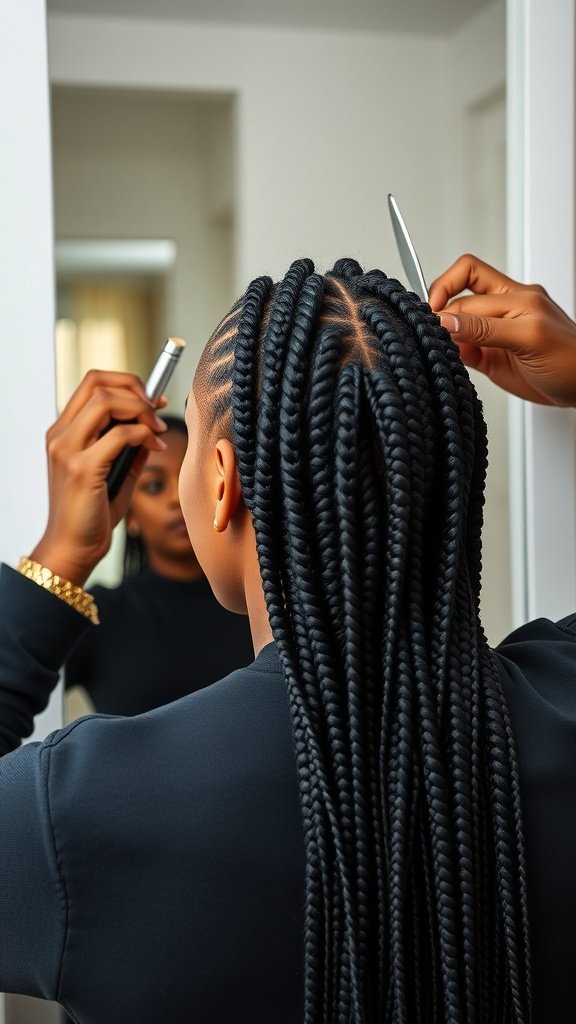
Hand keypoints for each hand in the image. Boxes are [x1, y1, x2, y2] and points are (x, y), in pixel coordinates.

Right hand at [30, 370, 167, 585]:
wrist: (73, 548)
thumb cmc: (93, 514)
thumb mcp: (115, 472)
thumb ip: (130, 447)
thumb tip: (153, 425)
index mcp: (64, 432)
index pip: (92, 383)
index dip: (128, 383)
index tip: (154, 399)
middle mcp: (61, 435)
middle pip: (97, 382)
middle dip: (136, 388)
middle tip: (158, 411)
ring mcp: (67, 449)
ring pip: (107, 401)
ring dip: (141, 410)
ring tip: (157, 431)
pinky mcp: (81, 468)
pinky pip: (121, 435)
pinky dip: (144, 435)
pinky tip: (155, 447)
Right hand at [428, 253, 575, 406]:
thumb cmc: (571, 361)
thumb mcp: (530, 339)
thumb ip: (486, 329)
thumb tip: (448, 322)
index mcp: (514, 295)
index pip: (467, 285)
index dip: (446, 300)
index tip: (434, 320)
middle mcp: (502, 309)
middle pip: (459, 297)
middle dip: (441, 313)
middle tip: (432, 333)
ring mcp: (495, 333)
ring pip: (457, 324)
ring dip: (444, 334)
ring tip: (439, 347)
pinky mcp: (490, 357)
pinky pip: (462, 349)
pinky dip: (451, 354)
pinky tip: (451, 361)